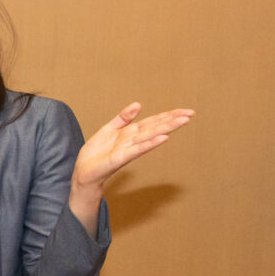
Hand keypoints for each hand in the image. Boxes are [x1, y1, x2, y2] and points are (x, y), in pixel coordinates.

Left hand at [73, 102, 192, 191]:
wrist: (83, 171)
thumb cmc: (96, 153)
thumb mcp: (109, 129)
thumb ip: (123, 117)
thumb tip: (138, 104)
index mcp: (130, 132)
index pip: (153, 121)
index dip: (168, 115)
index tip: (185, 111)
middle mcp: (133, 140)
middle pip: (156, 127)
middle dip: (173, 120)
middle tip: (191, 113)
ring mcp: (128, 149)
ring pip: (150, 136)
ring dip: (167, 128)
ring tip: (183, 121)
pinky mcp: (121, 158)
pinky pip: (137, 149)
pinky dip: (150, 143)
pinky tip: (163, 138)